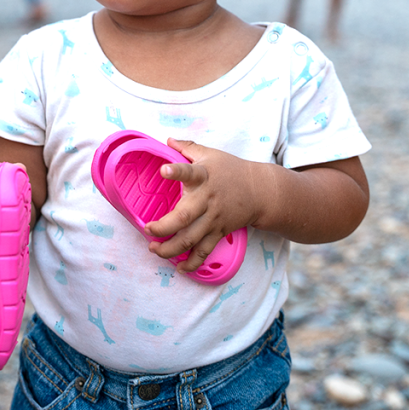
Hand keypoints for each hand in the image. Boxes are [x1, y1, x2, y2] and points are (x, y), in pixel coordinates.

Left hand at [145, 139, 263, 272]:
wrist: (261, 191)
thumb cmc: (231, 170)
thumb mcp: (211, 154)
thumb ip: (187, 147)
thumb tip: (167, 140)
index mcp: (204, 176)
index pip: (190, 172)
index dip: (176, 172)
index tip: (163, 170)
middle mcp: (207, 200)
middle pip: (184, 217)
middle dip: (164, 228)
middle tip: (148, 230)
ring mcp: (214, 219)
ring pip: (191, 239)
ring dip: (171, 249)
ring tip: (154, 250)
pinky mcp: (219, 232)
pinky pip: (204, 251)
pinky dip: (192, 263)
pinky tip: (180, 269)